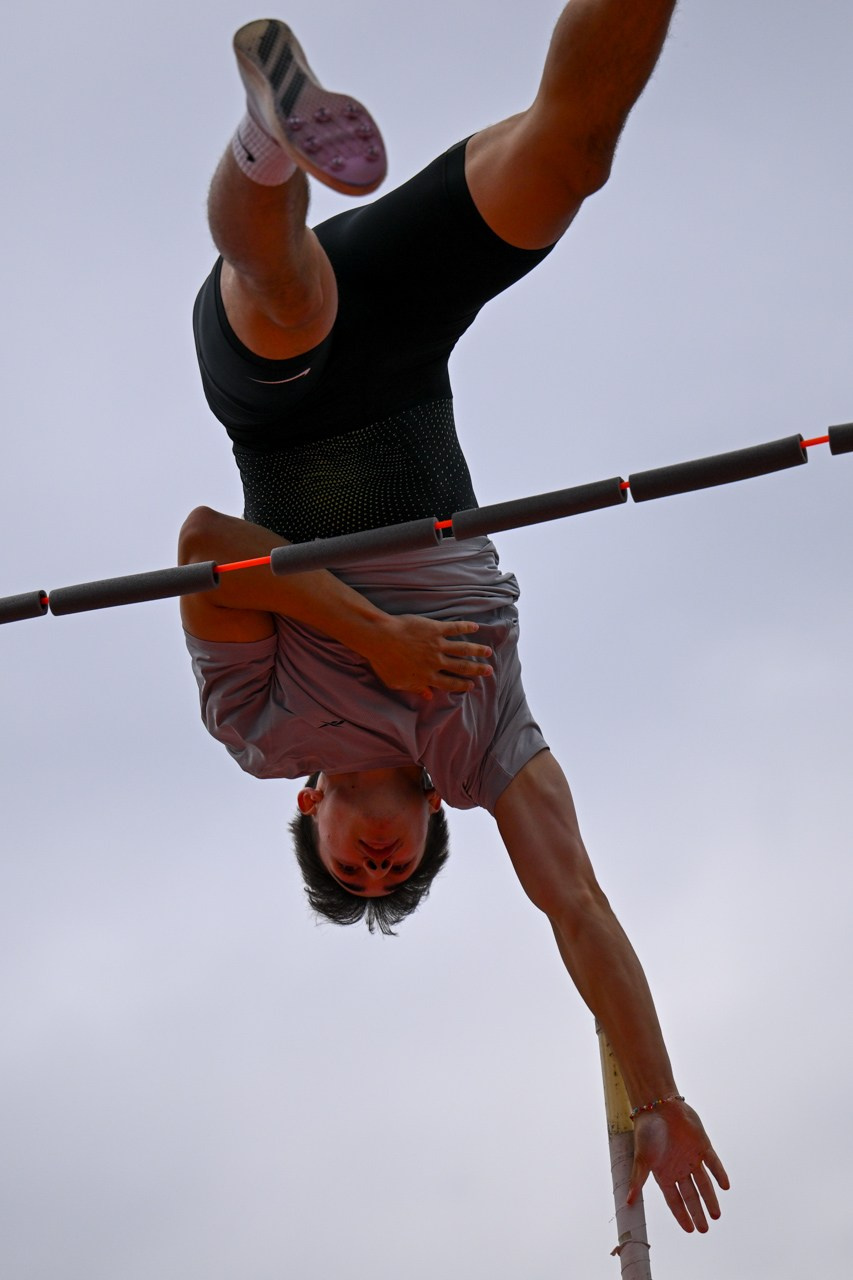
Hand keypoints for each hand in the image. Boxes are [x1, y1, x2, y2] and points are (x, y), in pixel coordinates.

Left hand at [363, 615, 492, 696]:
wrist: (380, 638)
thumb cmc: (383, 661)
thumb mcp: (397, 682)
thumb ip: (414, 688)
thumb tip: (428, 695)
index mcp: (427, 676)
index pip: (449, 683)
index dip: (462, 685)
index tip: (471, 685)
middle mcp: (436, 662)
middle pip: (461, 667)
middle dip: (476, 670)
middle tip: (489, 671)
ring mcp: (437, 645)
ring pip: (462, 649)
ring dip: (477, 650)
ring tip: (488, 652)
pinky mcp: (435, 629)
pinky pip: (454, 628)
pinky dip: (465, 627)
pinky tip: (475, 626)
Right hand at [627, 1101, 729, 1232]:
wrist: (658, 1104)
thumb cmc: (646, 1130)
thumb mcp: (642, 1158)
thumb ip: (638, 1180)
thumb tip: (628, 1202)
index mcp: (664, 1173)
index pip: (675, 1200)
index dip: (682, 1215)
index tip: (690, 1230)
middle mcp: (679, 1168)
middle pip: (691, 1196)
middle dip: (698, 1212)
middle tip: (705, 1229)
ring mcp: (692, 1157)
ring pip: (704, 1183)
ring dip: (710, 1199)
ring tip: (716, 1215)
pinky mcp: (703, 1145)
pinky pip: (713, 1163)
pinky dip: (719, 1174)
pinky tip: (725, 1186)